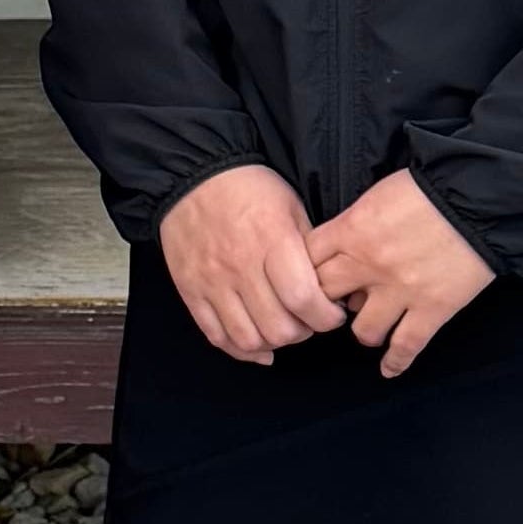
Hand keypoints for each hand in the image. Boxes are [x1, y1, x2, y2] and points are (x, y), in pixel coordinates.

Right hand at [158, 163, 342, 366]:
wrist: (192, 174)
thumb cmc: (248, 188)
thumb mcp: (291, 207)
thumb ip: (309, 250)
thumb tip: (328, 290)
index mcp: (272, 241)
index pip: (304, 299)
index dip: (326, 318)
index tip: (331, 313)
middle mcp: (240, 266)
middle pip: (279, 328)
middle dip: (303, 332)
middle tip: (308, 320)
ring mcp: (212, 281)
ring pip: (248, 339)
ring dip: (273, 343)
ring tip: (281, 328)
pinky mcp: (190, 290)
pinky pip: (215, 335)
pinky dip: (240, 349)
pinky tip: (256, 344)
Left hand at [307, 167, 492, 379]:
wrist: (477, 196)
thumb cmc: (428, 187)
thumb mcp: (377, 194)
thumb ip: (353, 223)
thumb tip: (343, 249)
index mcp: (351, 229)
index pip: (305, 260)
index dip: (302, 271)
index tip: (309, 277)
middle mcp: (368, 264)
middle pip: (324, 297)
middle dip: (325, 302)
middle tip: (333, 306)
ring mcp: (400, 290)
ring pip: (363, 330)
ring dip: (364, 330)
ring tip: (370, 325)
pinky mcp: (432, 308)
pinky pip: (406, 346)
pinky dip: (396, 362)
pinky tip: (389, 370)